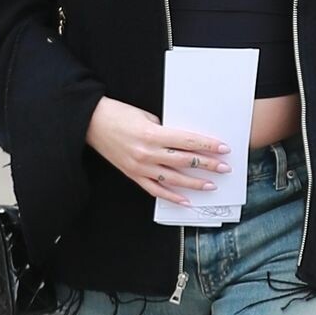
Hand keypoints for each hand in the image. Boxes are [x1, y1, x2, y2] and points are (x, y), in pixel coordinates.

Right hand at [85, 96, 231, 204]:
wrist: (90, 123)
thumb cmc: (119, 114)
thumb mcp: (147, 116)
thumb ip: (166, 130)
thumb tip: (185, 141)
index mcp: (152, 134)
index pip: (188, 142)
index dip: (208, 146)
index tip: (223, 148)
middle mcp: (147, 153)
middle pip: (185, 161)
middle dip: (208, 165)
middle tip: (224, 168)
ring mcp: (139, 167)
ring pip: (173, 179)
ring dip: (194, 183)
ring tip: (211, 185)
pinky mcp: (132, 175)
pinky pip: (155, 190)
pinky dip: (171, 196)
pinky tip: (185, 200)